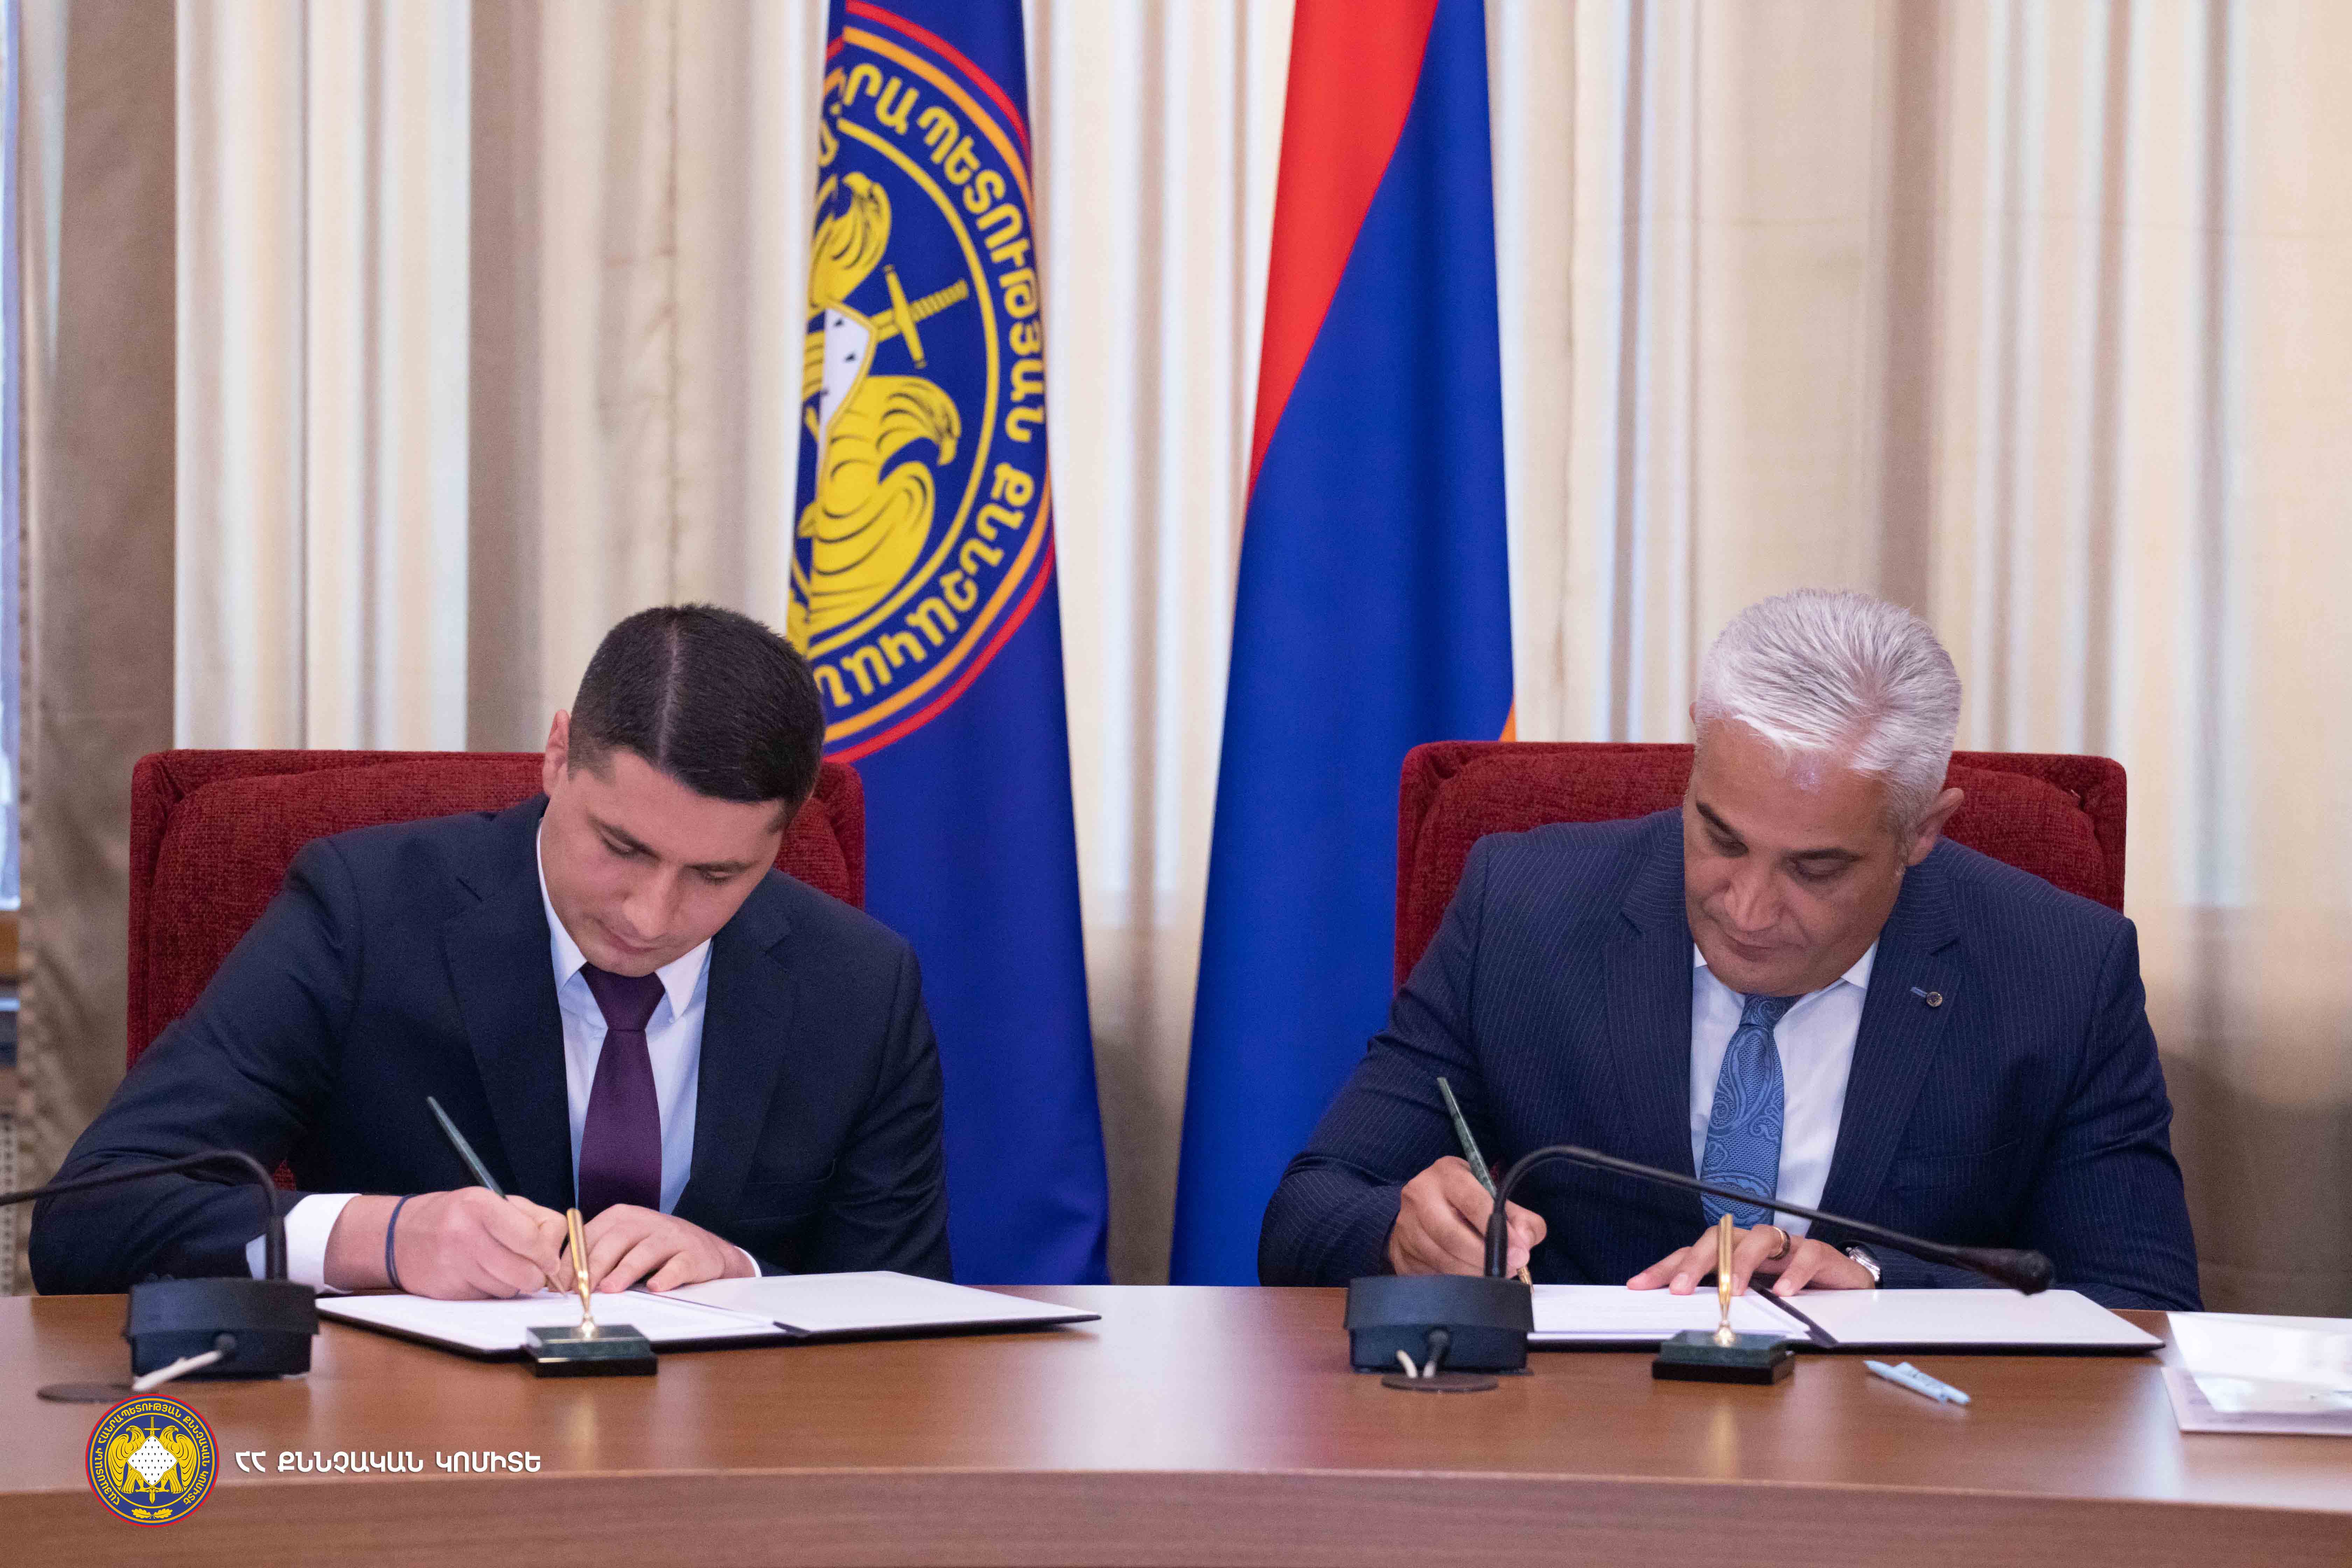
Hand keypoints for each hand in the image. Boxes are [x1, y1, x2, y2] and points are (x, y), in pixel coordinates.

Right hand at [328, 1189, 568, 1297]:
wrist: (400, 1236)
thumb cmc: (458, 1216)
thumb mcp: (493, 1203)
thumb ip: (530, 1223)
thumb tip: (557, 1261)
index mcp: (482, 1205)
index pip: (534, 1238)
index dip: (548, 1253)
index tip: (548, 1258)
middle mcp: (466, 1234)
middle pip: (526, 1272)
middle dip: (536, 1276)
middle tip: (532, 1270)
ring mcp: (454, 1264)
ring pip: (509, 1289)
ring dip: (512, 1284)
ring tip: (498, 1266)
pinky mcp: (447, 1290)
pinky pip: (487, 1298)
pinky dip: (490, 1291)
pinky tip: (477, 1275)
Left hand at [571, 1205, 754, 1292]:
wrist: (705, 1250)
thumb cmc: (655, 1249)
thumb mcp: (624, 1243)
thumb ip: (597, 1255)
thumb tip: (564, 1282)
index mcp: (623, 1216)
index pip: (591, 1234)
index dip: (573, 1259)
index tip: (559, 1284)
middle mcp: (646, 1221)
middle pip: (616, 1240)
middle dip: (595, 1266)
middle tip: (580, 1290)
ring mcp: (671, 1236)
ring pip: (645, 1251)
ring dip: (625, 1271)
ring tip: (610, 1290)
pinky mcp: (693, 1254)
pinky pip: (679, 1265)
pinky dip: (667, 1276)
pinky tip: (656, 1287)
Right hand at [1386, 1156, 1545, 1276]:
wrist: (1422, 1209)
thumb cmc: (1464, 1202)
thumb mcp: (1493, 1196)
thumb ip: (1519, 1217)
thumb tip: (1523, 1242)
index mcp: (1446, 1174)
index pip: (1473, 1202)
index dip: (1499, 1231)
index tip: (1520, 1253)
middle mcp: (1420, 1196)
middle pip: (1451, 1236)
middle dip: (1485, 1258)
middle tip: (1509, 1269)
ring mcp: (1406, 1226)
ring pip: (1441, 1259)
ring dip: (1473, 1274)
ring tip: (1493, 1276)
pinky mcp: (1401, 1252)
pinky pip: (1431, 1275)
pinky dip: (1456, 1282)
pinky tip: (1470, 1279)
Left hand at [1626, 1222, 1875, 1296]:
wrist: (1842, 1282)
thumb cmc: (1790, 1287)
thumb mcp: (1752, 1297)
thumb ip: (1723, 1300)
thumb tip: (1687, 1319)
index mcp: (1733, 1252)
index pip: (1691, 1253)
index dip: (1665, 1268)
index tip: (1638, 1285)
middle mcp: (1754, 1243)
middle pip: (1718, 1238)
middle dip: (1695, 1262)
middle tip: (1679, 1288)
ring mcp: (1786, 1244)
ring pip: (1760, 1239)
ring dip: (1741, 1263)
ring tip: (1733, 1290)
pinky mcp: (1817, 1252)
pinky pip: (1804, 1255)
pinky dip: (1793, 1273)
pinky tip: (1784, 1292)